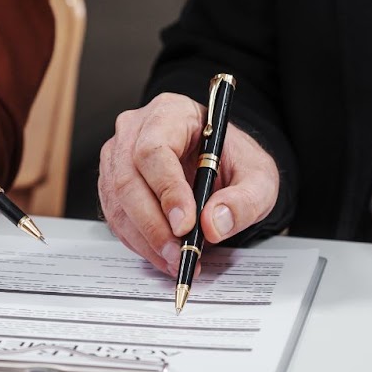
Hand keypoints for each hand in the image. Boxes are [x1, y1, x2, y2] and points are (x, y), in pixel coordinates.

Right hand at [97, 93, 280, 276]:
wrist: (223, 167)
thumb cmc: (235, 162)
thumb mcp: (259, 177)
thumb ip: (244, 199)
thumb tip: (214, 223)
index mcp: (171, 113)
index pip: (154, 150)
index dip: (167, 190)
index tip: (186, 224)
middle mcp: (136, 130)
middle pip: (128, 178)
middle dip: (154, 224)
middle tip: (180, 252)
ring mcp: (118, 156)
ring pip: (117, 202)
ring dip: (145, 239)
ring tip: (177, 259)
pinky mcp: (113, 183)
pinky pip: (116, 217)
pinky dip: (139, 242)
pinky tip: (164, 255)